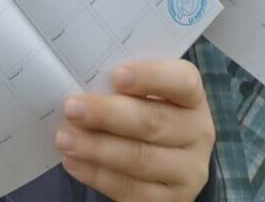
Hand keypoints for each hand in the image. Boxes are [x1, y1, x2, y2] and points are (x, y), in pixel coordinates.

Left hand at [55, 58, 214, 200]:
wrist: (168, 156)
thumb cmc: (149, 110)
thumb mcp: (148, 92)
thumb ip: (126, 87)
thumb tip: (84, 82)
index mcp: (194, 97)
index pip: (182, 81)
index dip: (150, 77)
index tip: (116, 75)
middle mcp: (199, 133)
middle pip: (154, 122)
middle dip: (108, 114)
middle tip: (72, 107)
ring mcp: (187, 171)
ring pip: (140, 159)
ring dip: (97, 148)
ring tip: (65, 138)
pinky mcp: (170, 201)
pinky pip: (130, 190)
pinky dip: (97, 175)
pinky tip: (73, 162)